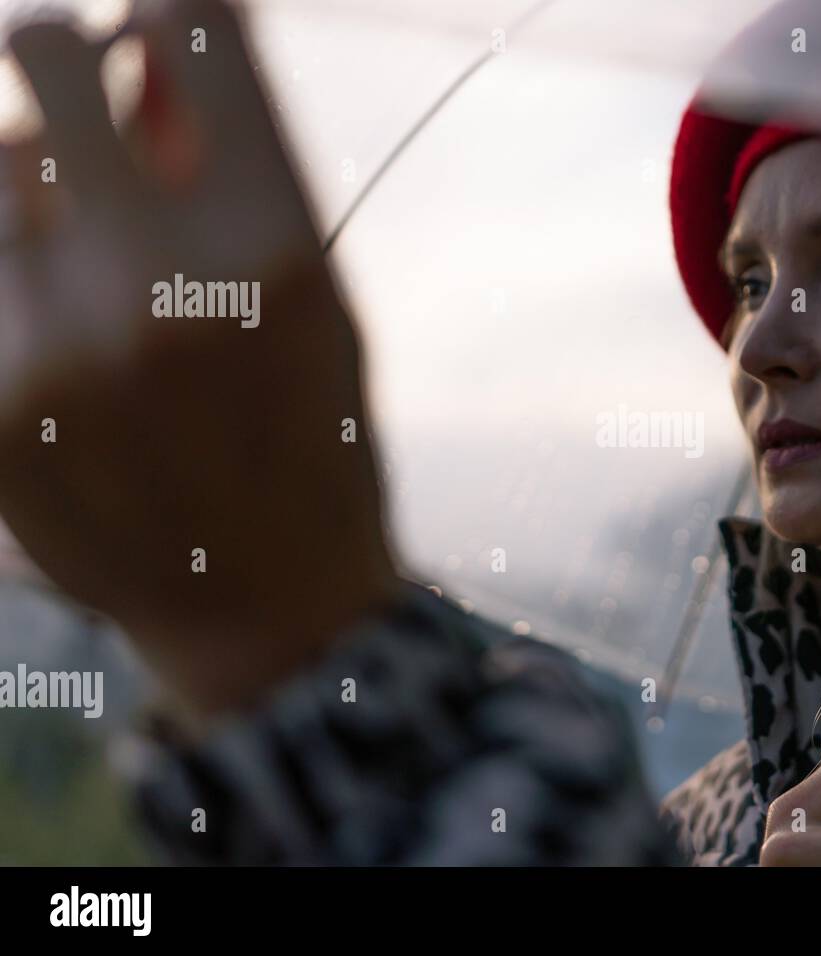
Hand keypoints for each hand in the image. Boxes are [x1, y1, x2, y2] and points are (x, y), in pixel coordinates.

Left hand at [0, 0, 400, 717]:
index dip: (175, 16)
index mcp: (273, 250)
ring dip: (33, 182)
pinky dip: (18, 272)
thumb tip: (144, 52)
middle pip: (38, 49)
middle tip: (85, 106)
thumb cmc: (313, 442)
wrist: (267, 604)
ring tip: (80, 258)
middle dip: (65, 59)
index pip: (192, 26)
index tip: (168, 35)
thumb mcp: (321, 302)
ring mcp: (54, 347)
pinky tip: (62, 324)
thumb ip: (238, 173)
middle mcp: (155, 282)